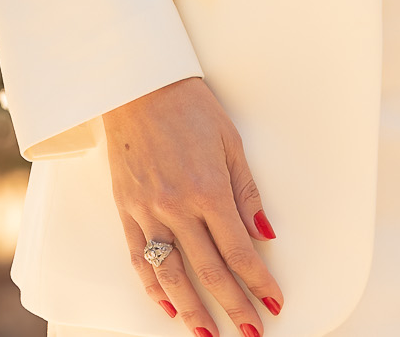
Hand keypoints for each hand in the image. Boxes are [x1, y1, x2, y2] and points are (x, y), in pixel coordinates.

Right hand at [102, 76, 283, 334]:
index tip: (273, 301)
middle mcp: (176, 207)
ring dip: (192, 311)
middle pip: (210, 270)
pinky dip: (153, 288)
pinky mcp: (126, 210)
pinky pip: (138, 258)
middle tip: (252, 331)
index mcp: (208, 189)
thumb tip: (265, 233)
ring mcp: (147, 212)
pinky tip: (166, 308)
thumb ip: (247, 193)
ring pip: (172, 275)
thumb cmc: (189, 108)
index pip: (239, 250)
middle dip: (234, 306)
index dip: (258, 281)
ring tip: (209, 335)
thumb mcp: (231, 143)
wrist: (138, 87)